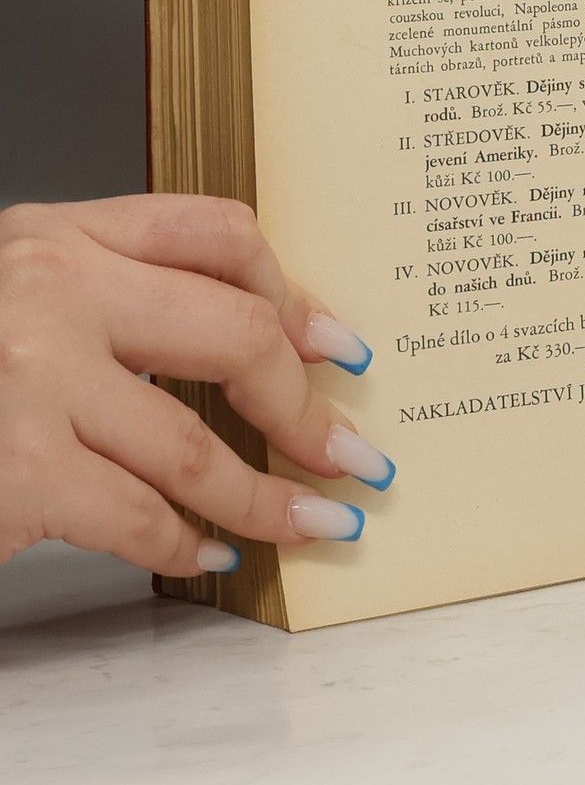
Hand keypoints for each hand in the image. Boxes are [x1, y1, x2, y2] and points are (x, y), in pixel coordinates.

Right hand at [0, 196, 391, 576]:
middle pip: (239, 335)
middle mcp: (52, 291)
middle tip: (352, 453)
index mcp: (62, 234)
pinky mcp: (19, 471)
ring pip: (200, 446)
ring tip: (316, 520)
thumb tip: (276, 343)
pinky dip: (188, 542)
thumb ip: (123, 293)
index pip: (220, 235)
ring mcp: (32, 380)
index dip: (298, 294)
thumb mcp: (21, 289)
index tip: (341, 347)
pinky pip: (141, 516)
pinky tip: (212, 550)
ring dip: (274, 497)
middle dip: (307, 409)